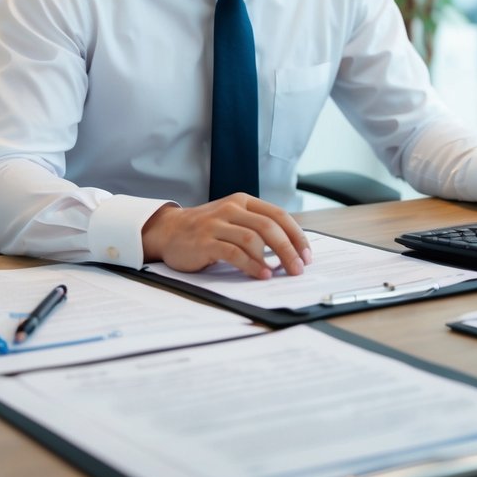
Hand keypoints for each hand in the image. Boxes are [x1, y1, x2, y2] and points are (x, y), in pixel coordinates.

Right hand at [141, 194, 311, 278]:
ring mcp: (217, 224)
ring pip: (253, 239)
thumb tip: (290, 251)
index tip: (307, 255)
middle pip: (269, 227)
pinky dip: (251, 265)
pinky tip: (261, 274)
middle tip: (299, 268)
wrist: (169, 231)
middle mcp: (232, 209)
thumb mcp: (234, 220)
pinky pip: (233, 253)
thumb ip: (257, 229)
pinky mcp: (205, 241)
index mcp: (244, 202)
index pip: (278, 215)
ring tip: (282, 273)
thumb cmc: (207, 229)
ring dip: (271, 258)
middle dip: (289, 249)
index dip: (296, 235)